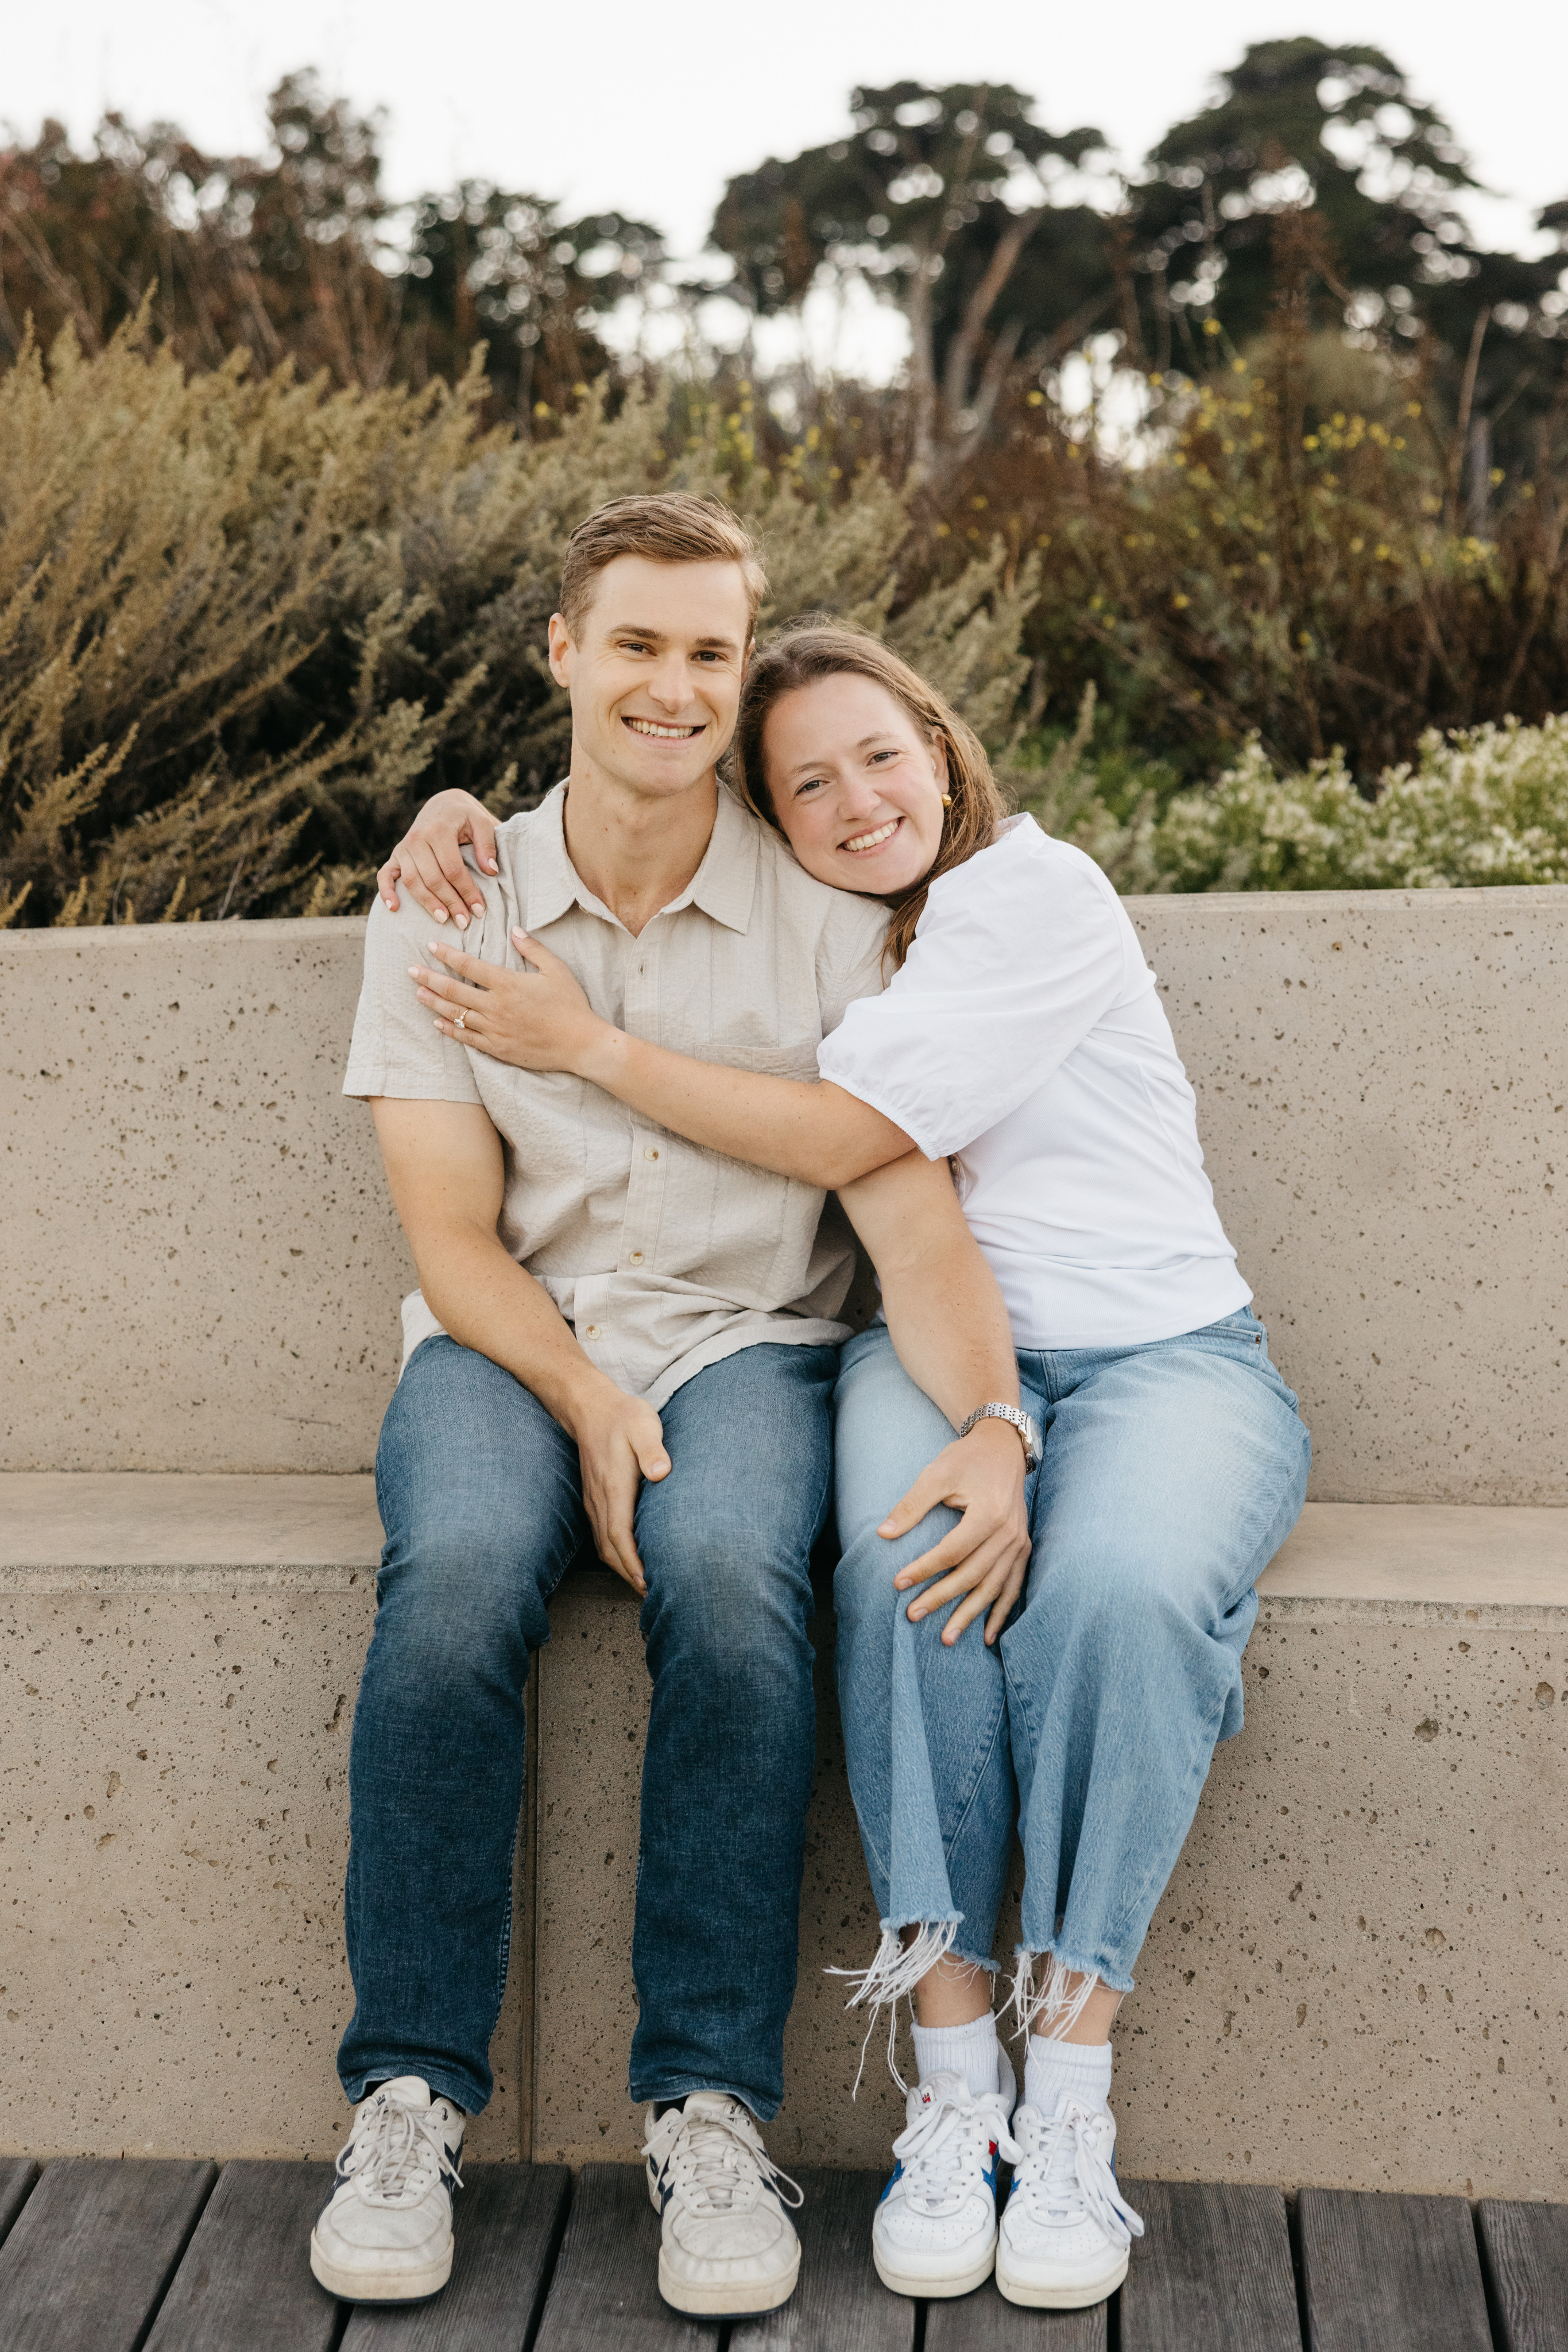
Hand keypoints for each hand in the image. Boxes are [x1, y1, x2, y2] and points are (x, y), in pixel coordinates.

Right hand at [378, 790, 498, 928]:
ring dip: (427, 903)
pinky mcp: (396, 855)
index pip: (453, 869)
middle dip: (450, 903)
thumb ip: (487, 844)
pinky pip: (385, 875)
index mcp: (439, 830)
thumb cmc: (466, 818)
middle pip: (433, 879)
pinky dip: (386, 892)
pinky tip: (394, 908)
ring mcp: (403, 848)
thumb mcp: (483, 822)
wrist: (443, 805)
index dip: (467, 891)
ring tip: (444, 920)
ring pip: (412, 882)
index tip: (479, 910)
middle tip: (465, 922)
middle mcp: (417, 838)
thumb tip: (491, 871)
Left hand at [411, 930, 605, 1072]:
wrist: (581, 1044)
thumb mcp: (556, 970)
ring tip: (418, 993)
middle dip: (429, 978)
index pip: (469, 966)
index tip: (431, 946)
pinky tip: (437, 1023)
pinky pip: (467, 1039)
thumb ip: (533, 948)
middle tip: (411, 970)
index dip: (447, 955)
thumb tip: (514, 929)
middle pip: (454, 990)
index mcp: (508, 983)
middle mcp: (496, 1006)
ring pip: (456, 1015)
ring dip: (435, 1003)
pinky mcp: (498, 1048)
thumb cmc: (571, 1005)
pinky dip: (450, 1030)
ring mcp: (495, 1029)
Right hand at [562, 1379, 671, 1595]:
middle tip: (652, 1594)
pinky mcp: (594, 1497)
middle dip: (629, 1575)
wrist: (589, 1406)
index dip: (633, 1563)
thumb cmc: (623, 1416)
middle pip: (610, 1549)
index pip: (621, 1536)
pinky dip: (615, 1553)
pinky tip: (629, 1558)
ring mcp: (594, 1500)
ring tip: (643, 1584)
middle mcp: (600, 1499)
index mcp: (614, 1488)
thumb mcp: (643, 1425)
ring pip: (604, 1544)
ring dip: (621, 1567)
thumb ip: (652, 1449)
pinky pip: (601, 1534)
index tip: (648, 1583)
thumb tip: (660, 1472)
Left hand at [881, 1420, 1031, 1646]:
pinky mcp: (1022, 1549)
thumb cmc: (966, 1459)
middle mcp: (1009, 1533)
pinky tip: (988, 1636)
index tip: (898, 1583)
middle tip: (912, 1615)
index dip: (924, 1568)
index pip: (952, 1551)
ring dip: (970, 1615)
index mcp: (989, 1514)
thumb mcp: (936, 1475)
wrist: (1002, 1448)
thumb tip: (883, 1534)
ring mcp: (1019, 1544)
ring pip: (993, 1587)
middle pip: (972, 1574)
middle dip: (941, 1598)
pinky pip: (1013, 1587)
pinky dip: (1001, 1612)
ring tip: (946, 1638)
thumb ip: (911, 1506)